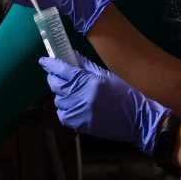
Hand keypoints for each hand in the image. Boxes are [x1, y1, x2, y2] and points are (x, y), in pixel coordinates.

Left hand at [39, 53, 170, 156]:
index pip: (61, 69)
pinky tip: (75, 105)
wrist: (136, 119)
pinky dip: (65, 109)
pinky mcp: (79, 125)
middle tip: (59, 75)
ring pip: (57, 100)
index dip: (50, 63)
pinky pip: (62, 114)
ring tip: (73, 92)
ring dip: (61, 94)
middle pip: (55, 84)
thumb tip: (71, 55)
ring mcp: (78, 112)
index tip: (44, 60)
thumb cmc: (123, 94)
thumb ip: (85, 65)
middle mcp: (80, 96)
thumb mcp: (105, 75)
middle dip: (54, 77)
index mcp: (87, 81)